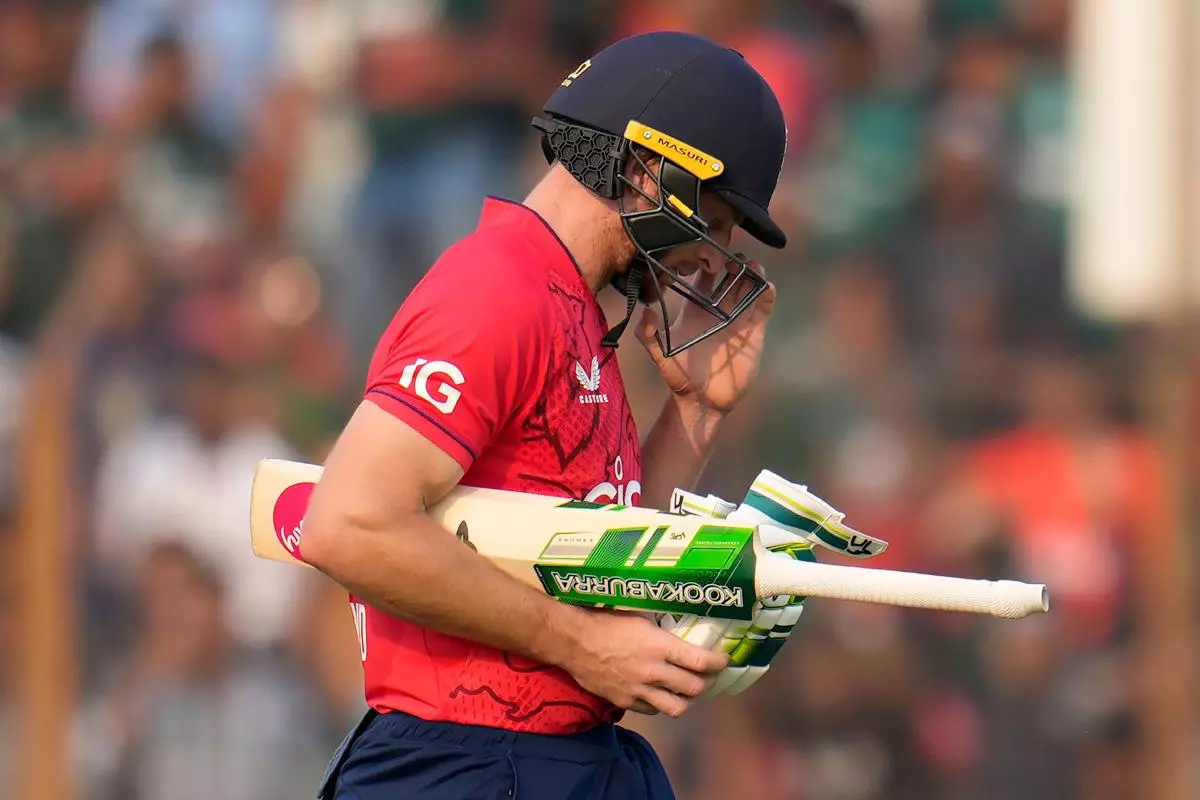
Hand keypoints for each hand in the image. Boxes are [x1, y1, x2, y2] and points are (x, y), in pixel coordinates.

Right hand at [559, 609, 728, 716]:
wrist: (572, 640)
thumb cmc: (605, 618)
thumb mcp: (638, 614)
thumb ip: (660, 625)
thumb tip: (681, 620)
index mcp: (659, 646)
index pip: (701, 661)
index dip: (718, 663)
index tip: (724, 660)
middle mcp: (653, 671)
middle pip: (694, 688)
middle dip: (707, 683)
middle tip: (708, 675)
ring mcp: (639, 690)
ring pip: (676, 708)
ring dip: (687, 700)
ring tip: (688, 691)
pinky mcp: (625, 701)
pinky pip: (653, 710)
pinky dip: (661, 704)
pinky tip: (661, 694)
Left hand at [636, 260, 775, 414]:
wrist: (703, 401)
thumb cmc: (679, 377)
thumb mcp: (660, 355)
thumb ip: (648, 335)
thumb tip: (645, 313)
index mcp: (696, 309)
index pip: (703, 276)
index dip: (707, 261)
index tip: (708, 252)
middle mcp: (718, 310)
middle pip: (730, 276)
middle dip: (734, 262)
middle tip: (733, 258)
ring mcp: (737, 319)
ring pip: (749, 287)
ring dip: (753, 273)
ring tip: (752, 267)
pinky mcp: (754, 331)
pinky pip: (763, 307)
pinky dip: (767, 294)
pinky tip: (766, 286)